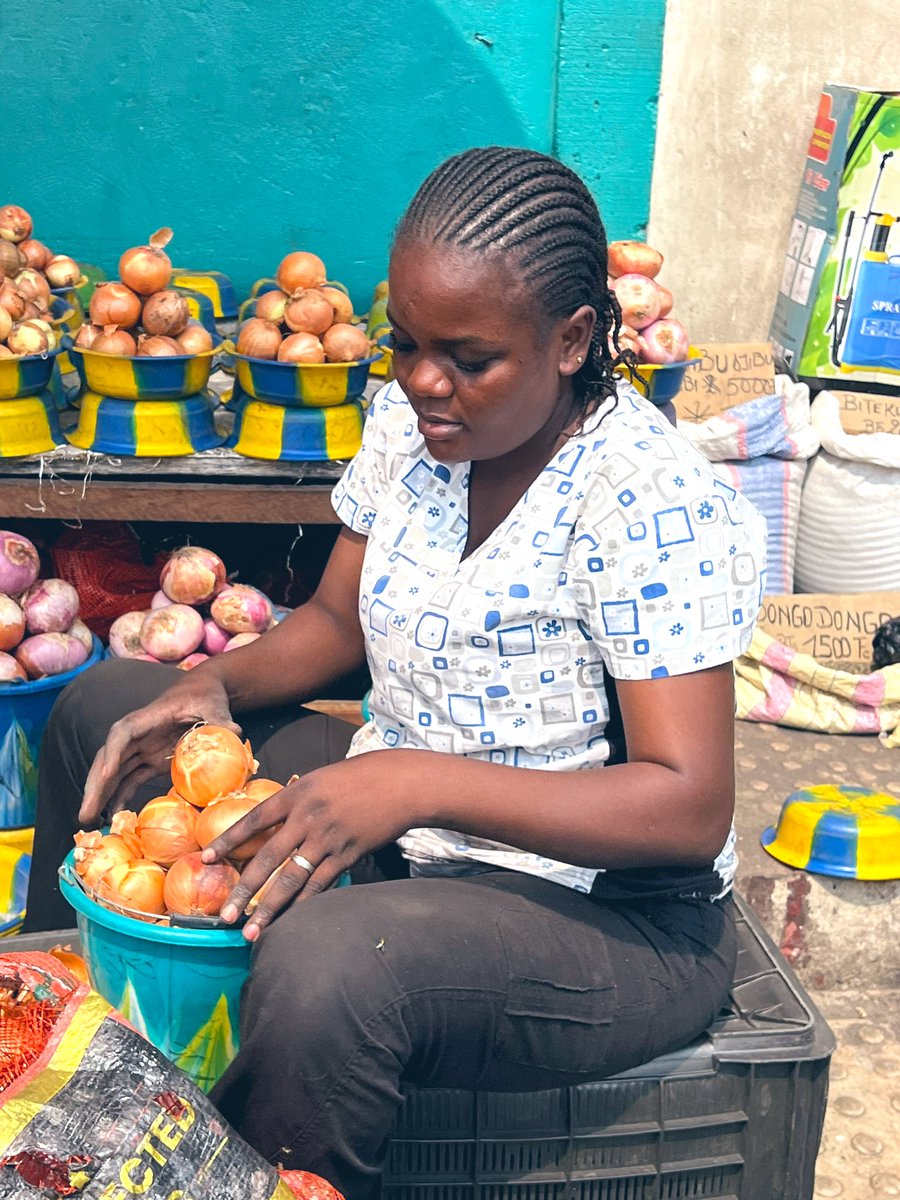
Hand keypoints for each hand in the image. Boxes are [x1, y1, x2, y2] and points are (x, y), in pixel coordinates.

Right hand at [80, 676, 237, 825]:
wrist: (205, 692)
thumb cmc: (206, 695)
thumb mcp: (214, 705)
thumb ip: (220, 720)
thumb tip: (236, 732)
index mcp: (149, 717)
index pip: (123, 733)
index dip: (113, 753)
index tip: (108, 773)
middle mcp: (138, 734)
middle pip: (109, 758)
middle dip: (95, 785)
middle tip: (85, 813)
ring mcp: (141, 748)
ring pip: (113, 772)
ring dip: (101, 795)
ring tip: (89, 821)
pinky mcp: (149, 759)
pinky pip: (129, 779)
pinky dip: (120, 796)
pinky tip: (113, 816)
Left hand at [201, 751, 414, 939]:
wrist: (399, 783)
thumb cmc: (357, 778)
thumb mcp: (319, 780)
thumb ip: (294, 802)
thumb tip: (270, 825)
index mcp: (297, 794)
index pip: (253, 820)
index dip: (228, 840)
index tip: (205, 859)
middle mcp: (308, 817)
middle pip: (268, 858)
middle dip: (244, 890)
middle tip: (225, 916)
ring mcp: (328, 838)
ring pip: (292, 880)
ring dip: (269, 909)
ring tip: (251, 932)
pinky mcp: (348, 854)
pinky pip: (321, 884)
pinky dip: (303, 905)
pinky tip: (290, 922)